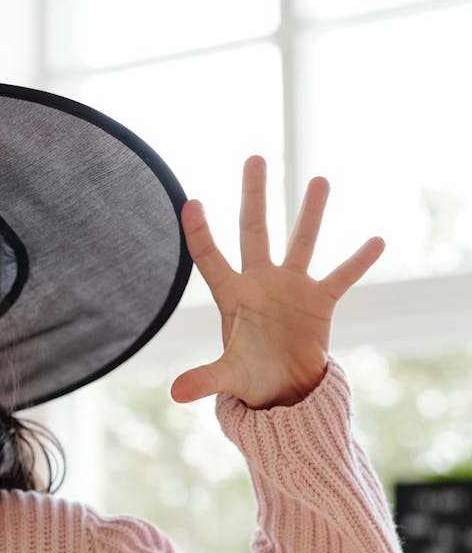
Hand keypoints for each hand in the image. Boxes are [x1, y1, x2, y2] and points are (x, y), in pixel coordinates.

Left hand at [170, 155, 383, 408]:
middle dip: (253, 195)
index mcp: (231, 296)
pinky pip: (341, 276)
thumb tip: (175, 394)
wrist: (283, 389)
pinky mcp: (320, 301)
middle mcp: (259, 282)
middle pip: (254, 230)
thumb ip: (205, 379)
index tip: (190, 202)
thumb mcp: (228, 377)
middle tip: (255, 158)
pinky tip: (376, 240)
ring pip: (301, 241)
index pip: (209, 256)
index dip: (199, 232)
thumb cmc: (249, 377)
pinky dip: (357, 261)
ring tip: (320, 179)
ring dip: (310, 213)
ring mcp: (291, 287)